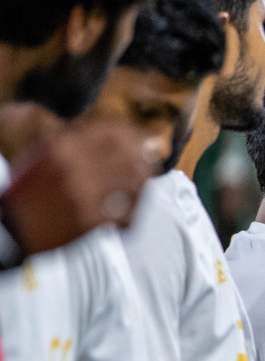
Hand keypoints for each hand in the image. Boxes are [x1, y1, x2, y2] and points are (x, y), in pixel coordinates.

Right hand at [0, 118, 154, 255]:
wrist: (15, 228)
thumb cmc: (30, 192)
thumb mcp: (44, 156)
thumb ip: (75, 144)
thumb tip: (115, 137)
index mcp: (62, 148)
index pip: (112, 133)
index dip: (134, 135)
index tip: (143, 140)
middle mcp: (75, 168)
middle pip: (130, 156)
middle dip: (146, 158)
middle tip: (152, 162)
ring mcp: (85, 195)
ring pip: (135, 183)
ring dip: (144, 183)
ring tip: (143, 184)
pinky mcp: (92, 221)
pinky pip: (129, 211)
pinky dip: (134, 209)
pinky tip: (131, 208)